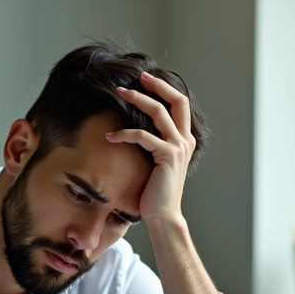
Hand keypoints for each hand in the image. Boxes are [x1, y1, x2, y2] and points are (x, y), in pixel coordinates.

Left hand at [105, 71, 196, 223]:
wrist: (163, 216)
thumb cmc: (155, 192)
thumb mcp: (157, 163)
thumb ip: (154, 144)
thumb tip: (136, 130)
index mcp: (185, 140)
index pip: (180, 104)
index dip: (165, 89)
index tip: (147, 80)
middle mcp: (185, 140)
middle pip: (176, 100)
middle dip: (157, 85)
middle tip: (137, 77)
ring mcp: (178, 148)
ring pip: (159, 112)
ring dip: (137, 99)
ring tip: (119, 93)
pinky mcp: (167, 156)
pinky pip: (143, 136)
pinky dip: (124, 133)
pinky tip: (109, 137)